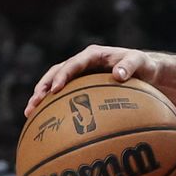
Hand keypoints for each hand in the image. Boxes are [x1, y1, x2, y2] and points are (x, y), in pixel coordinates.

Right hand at [25, 44, 160, 117]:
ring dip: (41, 96)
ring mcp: (80, 74)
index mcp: (93, 55)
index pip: (73, 64)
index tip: (56, 89)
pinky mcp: (81, 85)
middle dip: (43, 87)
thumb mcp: (141, 62)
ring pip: (54, 83)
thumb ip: (130, 66)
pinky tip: (45, 120)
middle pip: (56, 73)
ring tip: (29, 113)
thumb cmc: (145, 66)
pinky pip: (64, 94)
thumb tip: (118, 75)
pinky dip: (52, 104)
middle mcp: (82, 63)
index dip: (63, 75)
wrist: (147, 70)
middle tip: (34, 103)